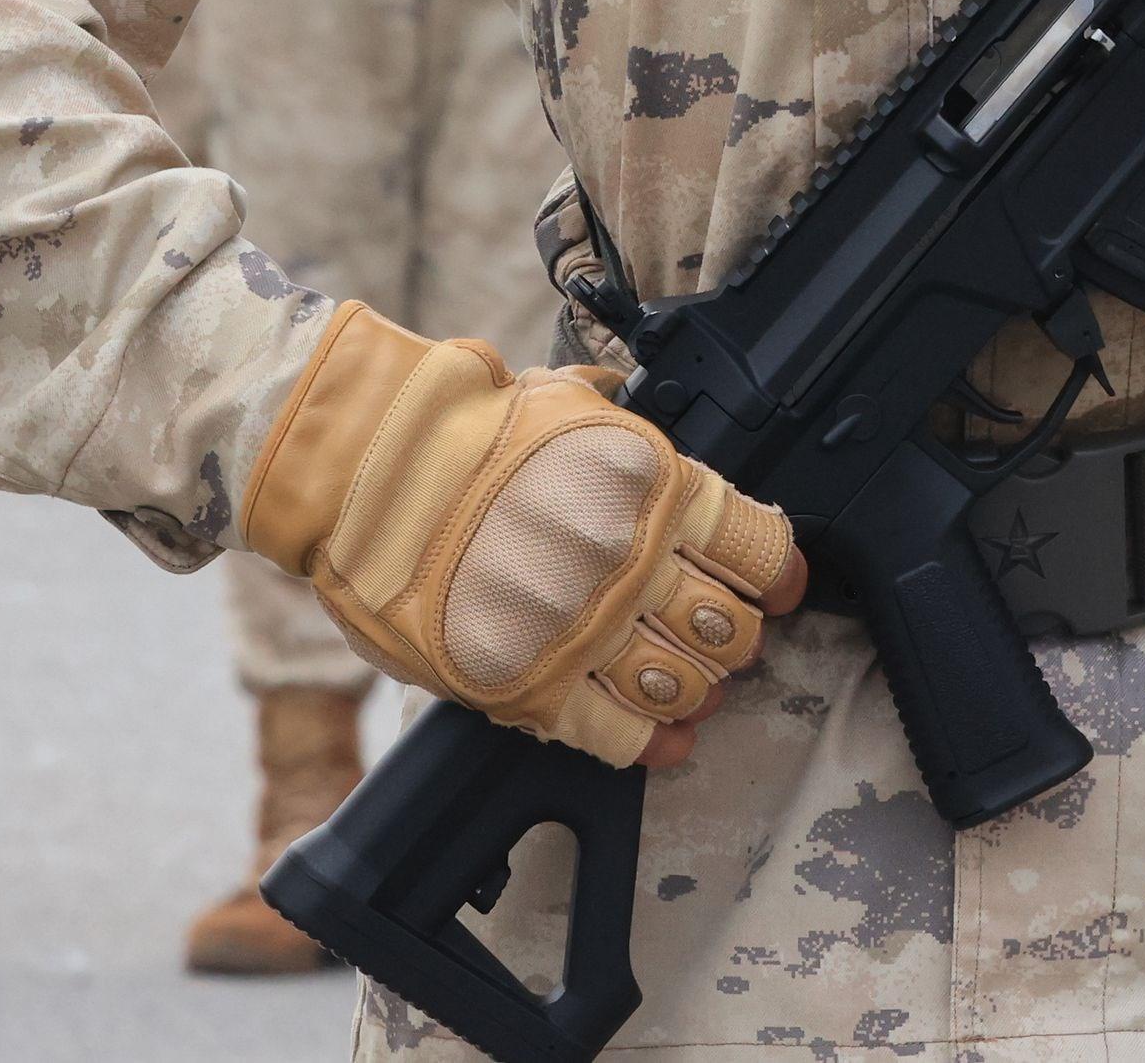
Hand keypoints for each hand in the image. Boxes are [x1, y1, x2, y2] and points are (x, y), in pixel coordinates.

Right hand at [244, 304, 807, 770]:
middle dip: (734, 639)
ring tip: (681, 681)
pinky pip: (619, 736)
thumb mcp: (564, 401)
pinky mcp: (531, 684)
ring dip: (694, 690)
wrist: (365, 469)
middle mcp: (632, 563)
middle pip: (733, 630)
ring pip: (687, 688)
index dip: (779, 575)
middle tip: (716, 637)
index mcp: (654, 487)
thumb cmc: (458, 427)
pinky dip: (651, 744)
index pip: (761, 550)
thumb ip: (619, 426)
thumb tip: (642, 417)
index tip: (778, 586)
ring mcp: (584, 630)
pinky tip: (661, 738)